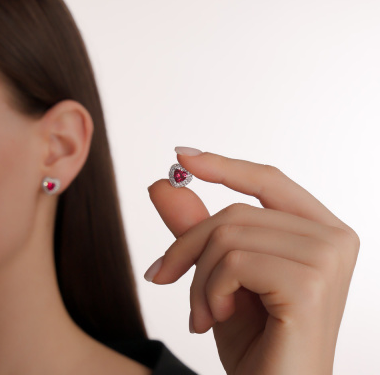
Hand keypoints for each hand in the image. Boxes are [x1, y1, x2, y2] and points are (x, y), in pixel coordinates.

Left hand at [145, 150, 359, 374]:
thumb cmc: (252, 338)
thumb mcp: (217, 272)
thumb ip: (195, 225)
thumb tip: (162, 182)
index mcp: (318, 229)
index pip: (267, 180)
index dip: (223, 166)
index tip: (182, 157)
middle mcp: (333, 237)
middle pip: (236, 211)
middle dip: (188, 246)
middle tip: (164, 276)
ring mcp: (328, 257)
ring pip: (229, 235)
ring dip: (198, 278)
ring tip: (201, 313)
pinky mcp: (312, 283)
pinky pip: (234, 261)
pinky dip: (210, 292)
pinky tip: (218, 319)